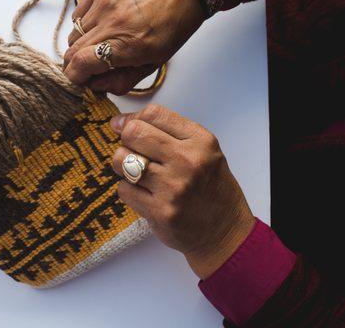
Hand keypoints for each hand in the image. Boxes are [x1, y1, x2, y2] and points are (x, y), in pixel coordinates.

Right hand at [63, 0, 204, 94]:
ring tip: (99, 43)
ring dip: (80, 45)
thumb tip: (94, 86)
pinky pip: (78, 14)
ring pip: (73, 33)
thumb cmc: (171, 28)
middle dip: (75, 65)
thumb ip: (121, 82)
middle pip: (72, 50)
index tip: (79, 81)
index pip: (81, 63)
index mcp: (129, 44)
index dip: (75, 77)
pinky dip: (84, 25)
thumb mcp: (153, 64)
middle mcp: (113, 21)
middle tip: (87, 68)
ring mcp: (104, 1)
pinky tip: (101, 25)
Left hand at [110, 105, 255, 278]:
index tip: (124, 126)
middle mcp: (188, 161)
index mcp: (200, 140)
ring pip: (122, 161)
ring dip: (122, 166)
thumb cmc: (209, 186)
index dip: (132, 118)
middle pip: (134, 133)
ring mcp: (173, 187)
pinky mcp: (160, 211)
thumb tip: (120, 123)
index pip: (153, 114)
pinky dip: (129, 190)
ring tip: (137, 173)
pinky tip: (145, 194)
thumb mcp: (202, 150)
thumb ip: (167, 132)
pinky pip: (124, 189)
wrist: (224, 230)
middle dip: (125, 140)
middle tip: (132, 151)